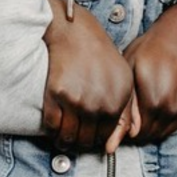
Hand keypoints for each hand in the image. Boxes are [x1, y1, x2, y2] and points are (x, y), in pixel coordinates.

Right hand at [42, 0, 135, 151]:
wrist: (76, 33)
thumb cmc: (100, 57)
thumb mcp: (123, 81)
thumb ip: (125, 112)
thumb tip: (120, 142)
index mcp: (118, 101)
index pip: (106, 136)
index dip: (96, 141)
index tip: (89, 138)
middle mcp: (99, 104)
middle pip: (87, 141)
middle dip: (80, 143)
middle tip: (74, 139)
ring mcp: (77, 100)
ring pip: (68, 137)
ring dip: (64, 142)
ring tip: (62, 139)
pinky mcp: (56, 94)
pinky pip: (52, 126)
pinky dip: (51, 132)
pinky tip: (54, 130)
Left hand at [124, 0, 176, 141]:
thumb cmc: (151, 49)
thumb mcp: (129, 72)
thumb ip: (123, 110)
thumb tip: (113, 144)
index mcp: (152, 100)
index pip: (136, 134)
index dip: (127, 128)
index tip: (125, 116)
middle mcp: (172, 107)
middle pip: (150, 134)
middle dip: (140, 128)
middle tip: (135, 110)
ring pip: (165, 131)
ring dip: (155, 124)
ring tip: (149, 102)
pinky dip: (170, 118)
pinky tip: (164, 100)